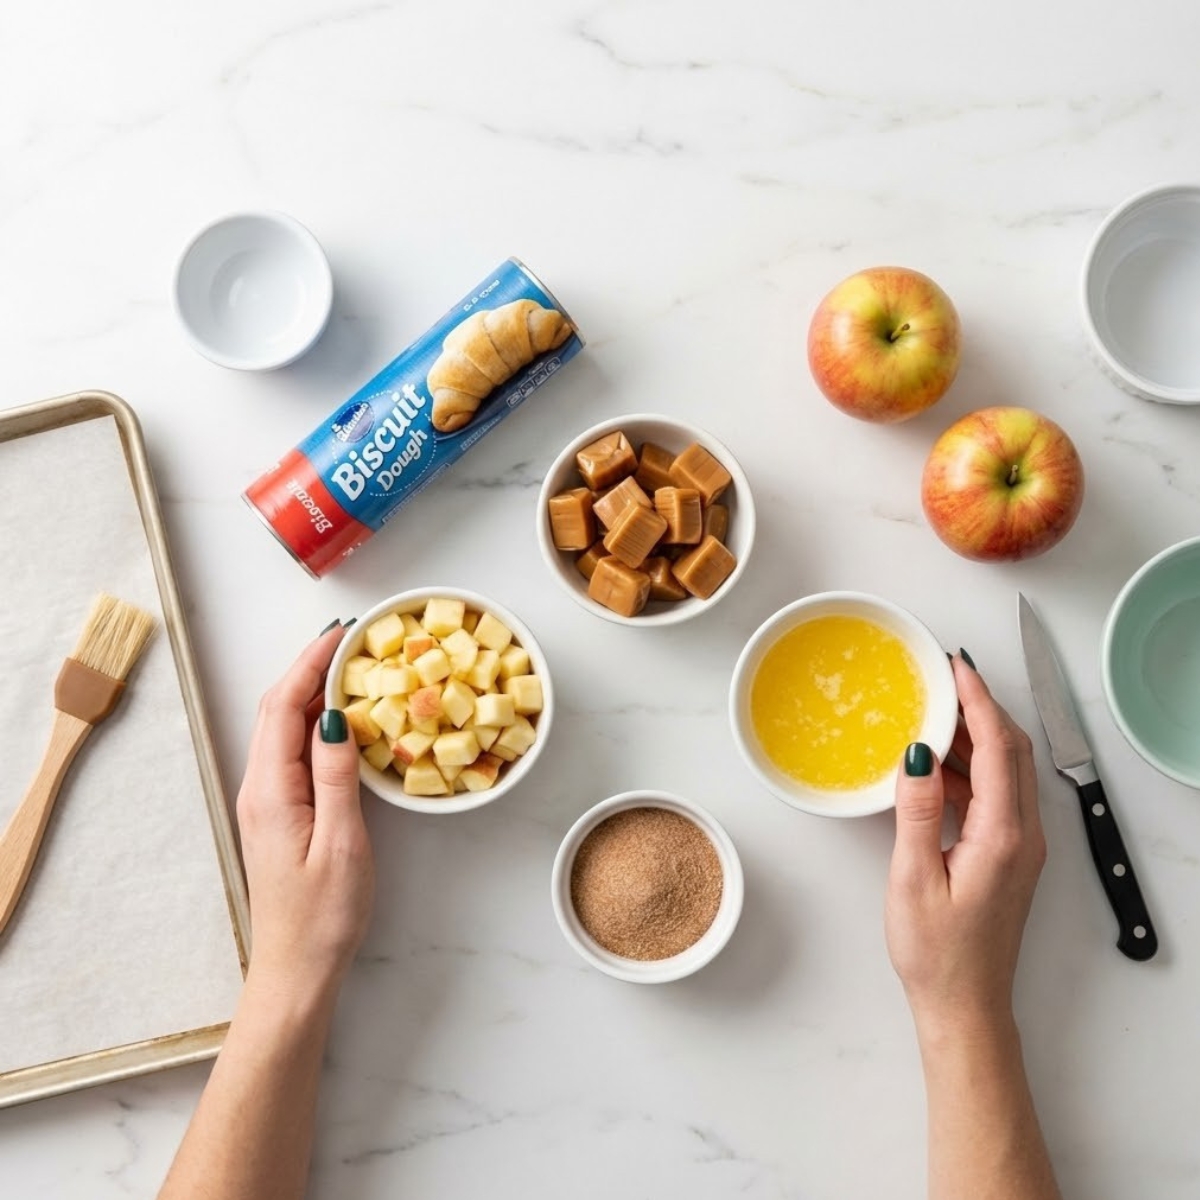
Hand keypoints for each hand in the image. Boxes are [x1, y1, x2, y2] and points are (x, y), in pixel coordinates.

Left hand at [235, 625, 374, 1010]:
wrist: (297, 969)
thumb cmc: (324, 915)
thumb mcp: (343, 843)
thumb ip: (337, 776)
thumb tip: (334, 716)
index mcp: (272, 790)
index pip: (285, 706)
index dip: (311, 664)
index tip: (342, 634)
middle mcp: (259, 788)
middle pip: (275, 709)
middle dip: (309, 667)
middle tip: (350, 640)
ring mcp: (265, 800)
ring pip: (281, 726)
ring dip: (310, 690)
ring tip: (348, 666)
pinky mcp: (278, 812)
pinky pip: (290, 750)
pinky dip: (311, 720)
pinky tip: (338, 718)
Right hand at [885, 655, 1045, 1038]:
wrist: (964, 1006)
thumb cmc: (936, 953)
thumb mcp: (913, 878)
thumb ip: (916, 810)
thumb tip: (915, 753)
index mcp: (1003, 836)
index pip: (997, 748)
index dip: (977, 701)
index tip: (956, 667)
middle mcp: (1022, 836)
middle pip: (1010, 751)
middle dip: (980, 708)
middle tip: (944, 677)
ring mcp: (1019, 846)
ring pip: (1003, 771)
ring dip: (972, 738)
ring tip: (931, 713)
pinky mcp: (1008, 856)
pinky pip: (994, 795)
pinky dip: (968, 770)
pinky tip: (934, 767)